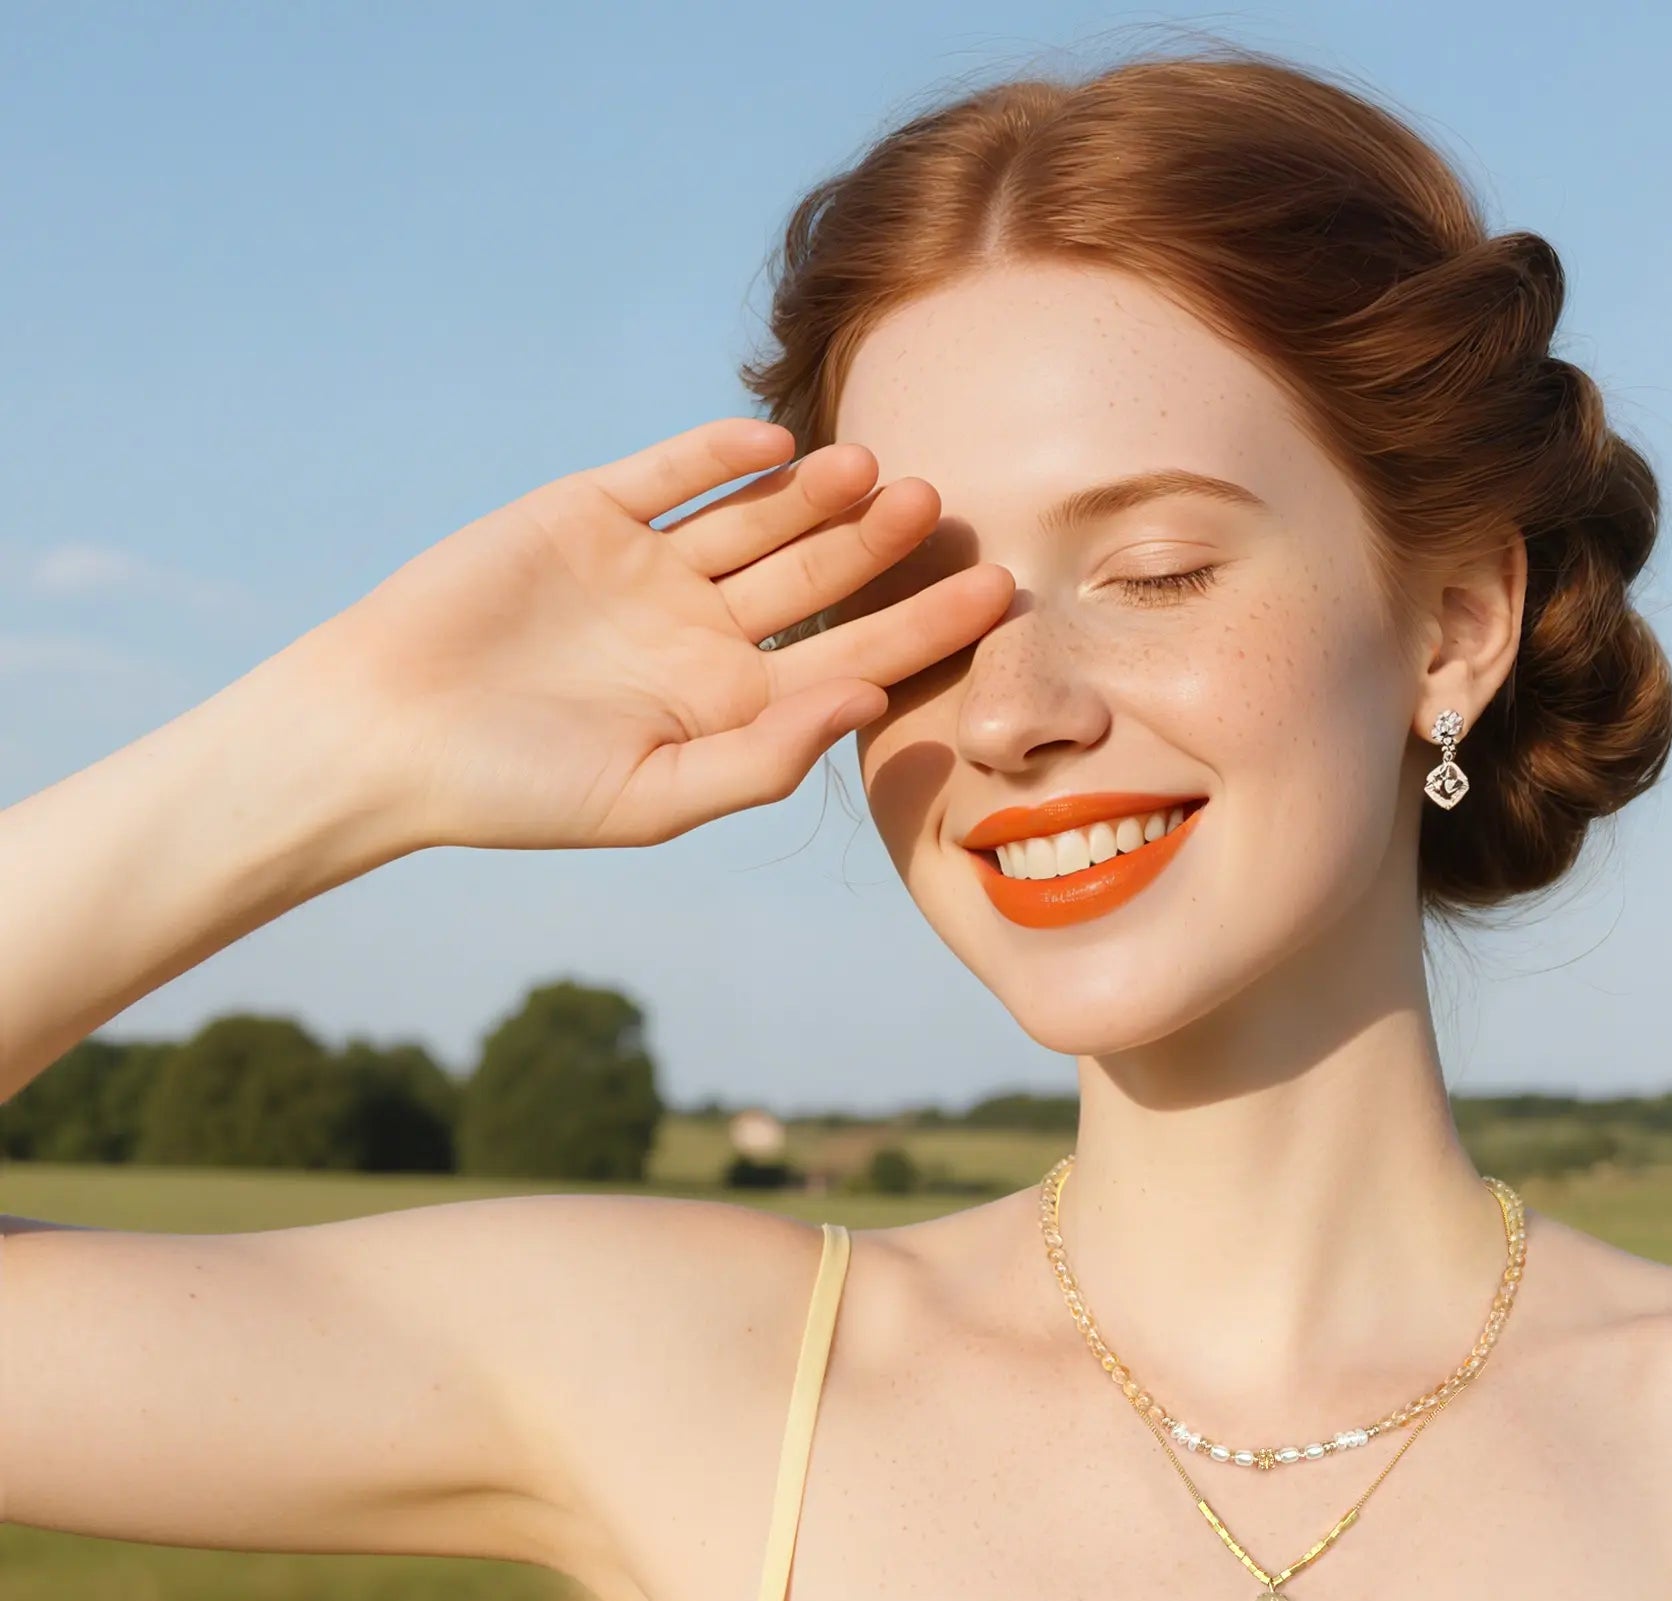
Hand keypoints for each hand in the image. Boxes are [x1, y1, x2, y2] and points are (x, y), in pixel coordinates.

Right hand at [280, 417, 1011, 852]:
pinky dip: (718, 455)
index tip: (996, 594)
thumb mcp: (651, 797)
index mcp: (731, 707)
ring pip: (756, 519)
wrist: (386, 733)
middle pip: (817, 579)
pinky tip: (775, 445)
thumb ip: (762, 758)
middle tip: (944, 507)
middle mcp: (703, 634)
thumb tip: (867, 707)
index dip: (922, 628)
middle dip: (879, 547)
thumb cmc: (516, 790)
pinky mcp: (590, 513)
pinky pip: (672, 475)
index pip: (850, 658)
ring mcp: (650, 569)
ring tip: (877, 471)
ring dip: (815, 495)